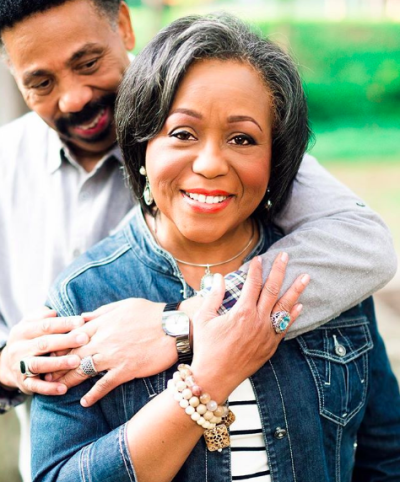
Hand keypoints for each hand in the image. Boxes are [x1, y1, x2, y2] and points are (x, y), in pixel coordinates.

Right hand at [0, 308, 87, 394]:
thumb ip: (42, 317)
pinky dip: (49, 388)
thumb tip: (54, 312)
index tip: (81, 322)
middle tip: (84, 339)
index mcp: (23, 331)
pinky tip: (64, 388)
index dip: (63, 323)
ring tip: (76, 362)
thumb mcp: (30, 324)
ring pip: (39, 365)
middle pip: (43, 343)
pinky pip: (36, 386)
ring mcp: (20, 366)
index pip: (45, 326)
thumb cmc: (29, 340)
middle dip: (65, 341)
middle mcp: (19, 348)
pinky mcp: (23, 383)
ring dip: (58, 363)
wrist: (6, 364)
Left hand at [52, 298, 178, 406]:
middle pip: (74, 353)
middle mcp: (104, 339)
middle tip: (45, 374)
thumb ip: (101, 311)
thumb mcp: (124, 305)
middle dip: (57, 364)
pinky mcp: (127, 368)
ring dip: (69, 380)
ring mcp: (114, 355)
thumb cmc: (151, 313)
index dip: (60, 344)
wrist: (175, 326)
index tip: (50, 352)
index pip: (74, 334)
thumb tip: (82, 316)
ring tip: (57, 389)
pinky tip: (85, 402)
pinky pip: (106, 384)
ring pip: (84, 369)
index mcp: (103, 322)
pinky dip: (94, 394)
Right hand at [191, 253, 308, 401]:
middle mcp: (258, 321)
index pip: (253, 283)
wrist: (214, 377)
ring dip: (296, 290)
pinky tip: (299, 306)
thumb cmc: (206, 347)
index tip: (259, 258)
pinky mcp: (270, 346)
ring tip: (306, 277)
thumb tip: (219, 277)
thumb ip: (214, 296)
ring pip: (285, 307)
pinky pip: (285, 327)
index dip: (256, 269)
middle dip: (280, 271)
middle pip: (273, 290)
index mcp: (242, 312)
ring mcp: (266, 334)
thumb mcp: (204, 318)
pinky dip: (292, 316)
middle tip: (286, 256)